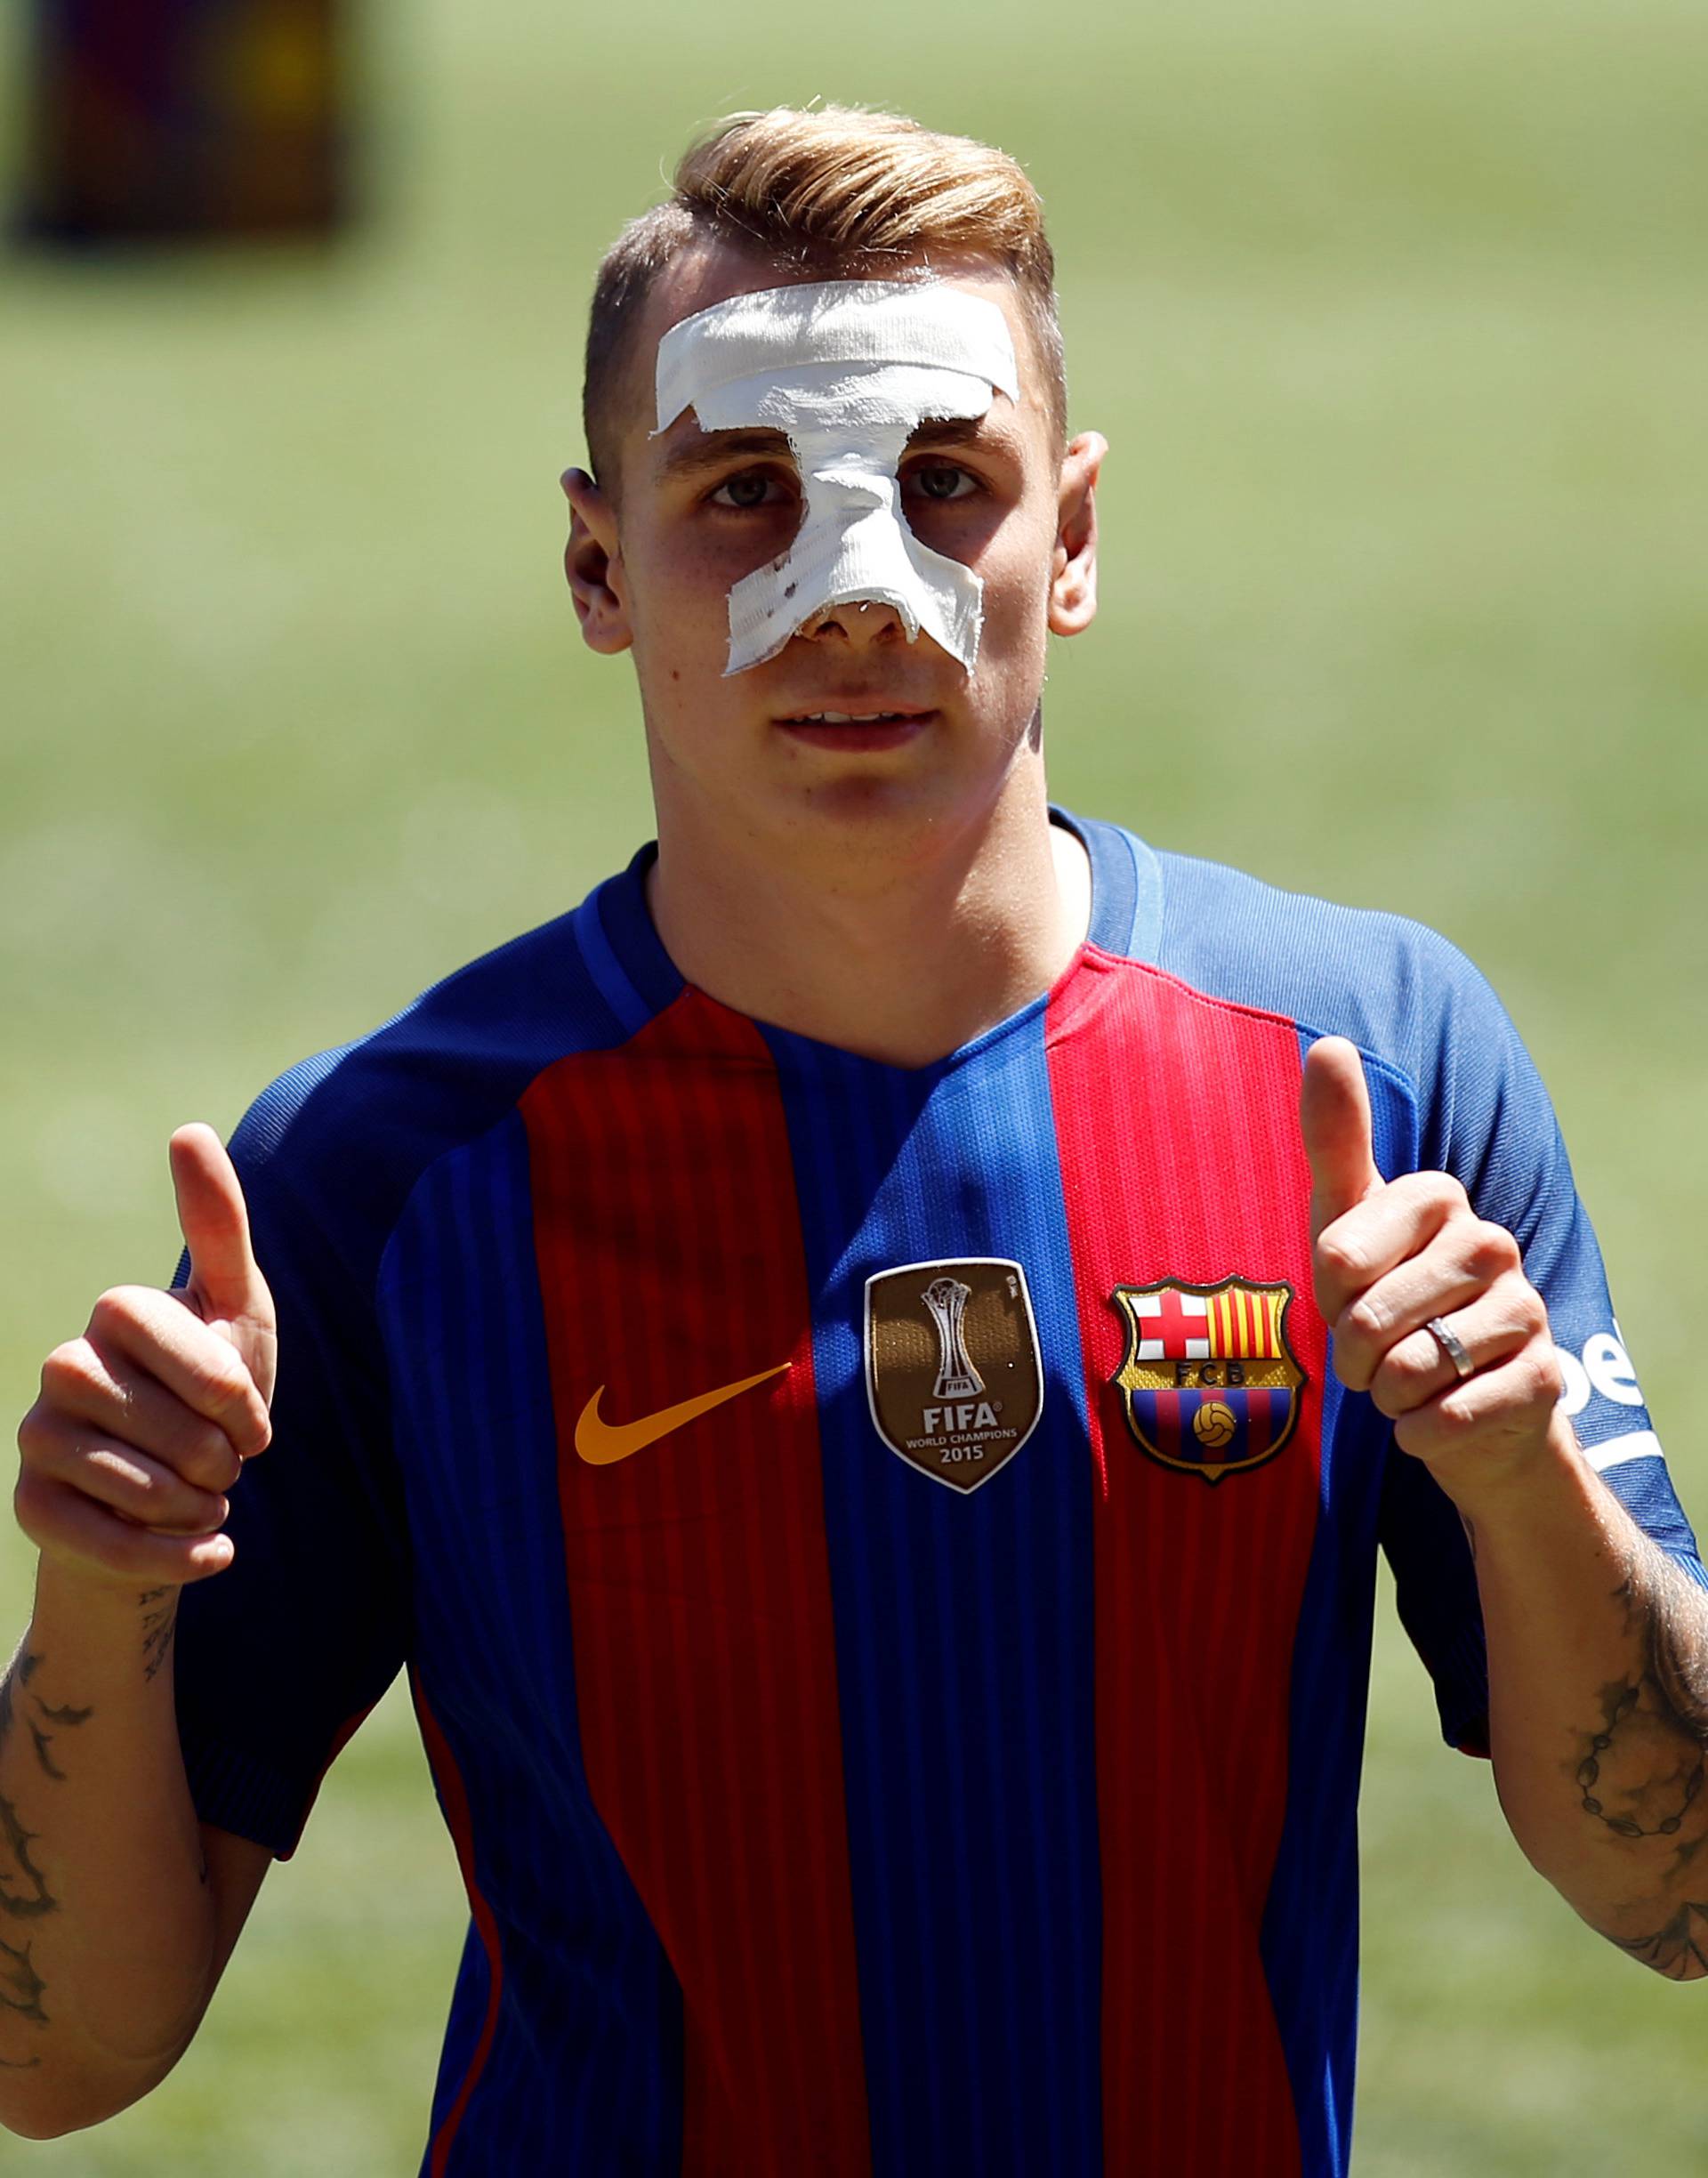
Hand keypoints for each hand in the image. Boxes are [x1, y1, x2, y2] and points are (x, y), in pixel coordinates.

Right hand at [14, 1127, 275, 1587]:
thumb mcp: (235, 1307)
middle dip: (218, 1455)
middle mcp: (62, 1366)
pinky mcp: (33, 1507)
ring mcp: (39, 1438)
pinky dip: (176, 1557)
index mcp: (115, 1314)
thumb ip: (218, 1226)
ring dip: (197, 1504)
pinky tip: (212, 1551)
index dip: (232, 1392)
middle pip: (162, 1422)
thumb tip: (187, 1128)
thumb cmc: (212, 1394)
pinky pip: (108, 1542)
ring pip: (135, 1483)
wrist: (175, 1497)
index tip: (252, 1416)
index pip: (183, 1350)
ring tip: (207, 1497)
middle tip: (227, 1463)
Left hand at [1300, 1037, 1563, 1504]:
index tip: (1346, 1298)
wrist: (1461, 1411)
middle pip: (1369, 1318)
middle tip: (1373, 1355)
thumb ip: (1337, 1138)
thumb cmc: (1389, 1304)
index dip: (1326, 1297)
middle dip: (1353, 1355)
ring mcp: (1527, 1310)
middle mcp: (1492, 1243)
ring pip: (1410, 1369)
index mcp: (1439, 1198)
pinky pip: (1451, 1416)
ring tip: (1405, 1383)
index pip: (1336, 1258)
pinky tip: (1433, 1421)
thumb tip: (1330, 1043)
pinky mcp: (1544, 1380)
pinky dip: (1422, 1433)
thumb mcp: (1345, 1223)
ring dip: (1387, 1395)